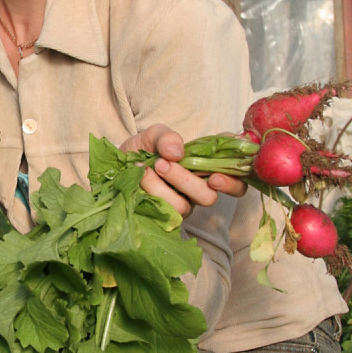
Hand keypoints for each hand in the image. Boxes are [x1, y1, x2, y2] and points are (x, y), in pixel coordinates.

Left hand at [122, 124, 247, 217]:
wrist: (115, 167)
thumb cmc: (142, 150)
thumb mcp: (153, 135)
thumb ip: (166, 137)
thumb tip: (177, 154)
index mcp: (207, 166)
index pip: (236, 176)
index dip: (234, 178)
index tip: (216, 175)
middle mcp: (199, 187)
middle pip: (210, 195)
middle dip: (186, 179)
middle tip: (162, 163)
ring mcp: (183, 204)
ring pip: (185, 205)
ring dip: (163, 186)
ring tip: (145, 169)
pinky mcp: (165, 217)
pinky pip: (165, 212)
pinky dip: (151, 192)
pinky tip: (139, 178)